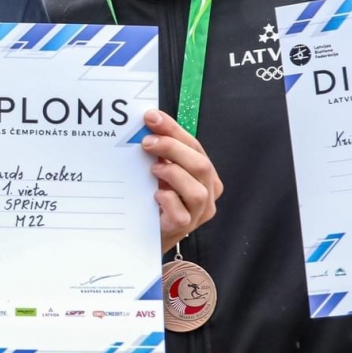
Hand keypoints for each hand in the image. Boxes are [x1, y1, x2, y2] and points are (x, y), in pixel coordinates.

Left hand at [141, 110, 222, 252]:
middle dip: (173, 148)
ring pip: (196, 191)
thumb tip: (147, 125)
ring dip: (173, 174)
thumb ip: (160, 153)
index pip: (195, 147)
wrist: (144, 235)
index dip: (174, 130)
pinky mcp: (184, 228)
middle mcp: (207, 194)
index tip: (152, 117)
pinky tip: (154, 194)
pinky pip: (181, 213)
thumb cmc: (155, 200)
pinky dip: (168, 200)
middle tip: (147, 141)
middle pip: (201, 165)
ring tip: (152, 170)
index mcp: (205, 176)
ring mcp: (198, 214)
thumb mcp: (161, 173)